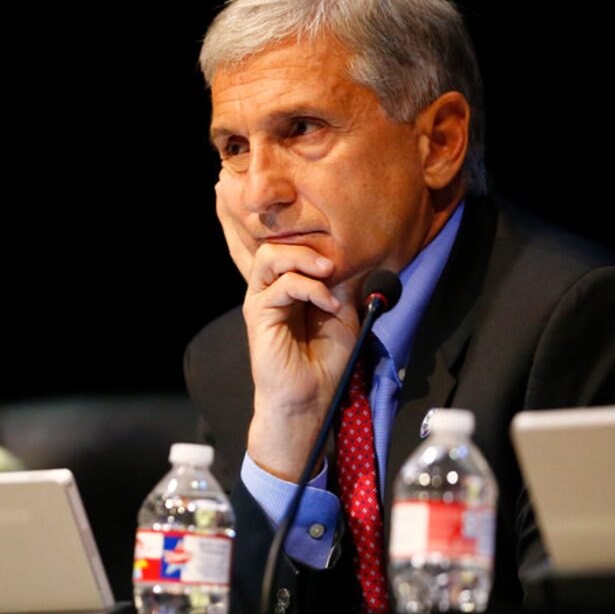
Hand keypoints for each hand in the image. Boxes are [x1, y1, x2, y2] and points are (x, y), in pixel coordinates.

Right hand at [215, 174, 359, 480]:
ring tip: (328, 271)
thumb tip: (355, 254)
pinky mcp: (259, 316)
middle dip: (295, 233)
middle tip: (330, 250)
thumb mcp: (343, 312)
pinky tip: (329, 303)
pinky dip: (309, 287)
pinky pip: (279, 285)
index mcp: (287, 284)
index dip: (287, 223)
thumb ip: (342, 283)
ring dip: (304, 257)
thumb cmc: (325, 361)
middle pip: (267, 240)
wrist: (309, 400)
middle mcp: (270, 288)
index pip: (281, 243)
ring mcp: (261, 301)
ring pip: (271, 256)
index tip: (301, 213)